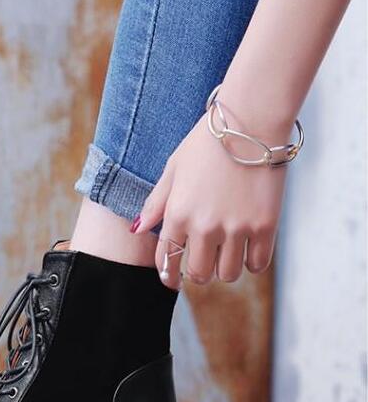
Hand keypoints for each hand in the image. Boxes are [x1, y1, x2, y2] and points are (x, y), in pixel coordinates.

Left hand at [132, 112, 287, 288]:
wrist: (250, 122)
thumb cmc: (207, 143)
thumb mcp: (173, 169)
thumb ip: (155, 203)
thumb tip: (135, 229)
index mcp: (178, 213)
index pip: (167, 259)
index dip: (169, 275)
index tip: (173, 280)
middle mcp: (204, 225)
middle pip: (200, 274)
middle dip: (199, 274)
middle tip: (203, 266)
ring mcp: (236, 228)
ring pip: (229, 274)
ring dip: (226, 269)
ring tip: (227, 254)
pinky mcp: (265, 226)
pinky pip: (258, 264)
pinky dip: (252, 263)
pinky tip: (249, 251)